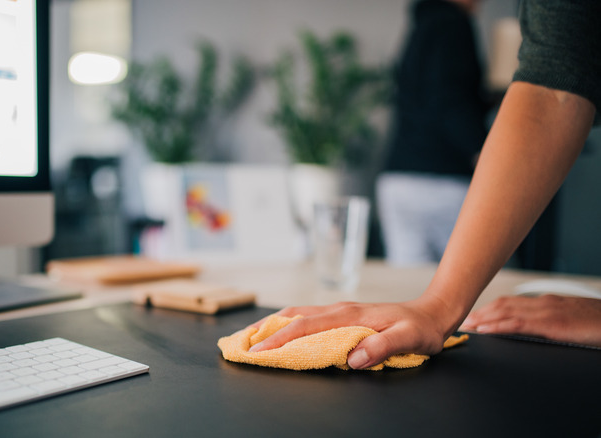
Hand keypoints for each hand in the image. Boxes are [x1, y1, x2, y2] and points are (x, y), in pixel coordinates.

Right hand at [247, 296, 456, 368]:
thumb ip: (381, 347)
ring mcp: (339, 311)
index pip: (304, 328)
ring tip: (251, 336)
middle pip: (292, 316)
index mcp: (349, 316)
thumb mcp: (408, 340)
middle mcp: (339, 310)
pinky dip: (287, 323)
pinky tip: (281, 330)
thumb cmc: (421, 329)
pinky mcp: (342, 315)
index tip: (257, 352)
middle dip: (264, 330)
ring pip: (297, 314)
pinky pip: (308, 317)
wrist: (433, 312)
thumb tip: (352, 358)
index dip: (278, 340)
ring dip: (272, 324)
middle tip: (239, 343)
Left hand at [461, 294, 600, 346]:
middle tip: (460, 320)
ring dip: (483, 318)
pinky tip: (485, 331)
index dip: (488, 309)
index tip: (472, 316)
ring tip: (466, 325)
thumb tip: (535, 330)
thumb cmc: (598, 324)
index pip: (510, 303)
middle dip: (480, 312)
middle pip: (502, 304)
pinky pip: (518, 324)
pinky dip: (498, 326)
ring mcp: (547, 311)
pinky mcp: (552, 323)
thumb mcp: (571, 321)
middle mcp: (543, 303)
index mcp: (547, 302)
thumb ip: (550, 323)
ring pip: (506, 311)